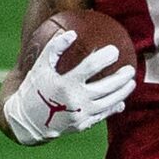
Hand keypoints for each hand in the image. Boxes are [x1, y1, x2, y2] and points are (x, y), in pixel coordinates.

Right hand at [1, 29, 135, 146]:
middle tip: (130, 69)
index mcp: (64, 84)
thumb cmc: (35, 88)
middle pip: (106, 86)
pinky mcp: (83, 125)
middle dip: (122, 77)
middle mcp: (74, 100)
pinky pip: (103, 115)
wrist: (26, 120)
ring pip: (109, 102)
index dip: (105, 57)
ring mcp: (80, 114)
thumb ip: (55, 49)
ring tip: (131, 82)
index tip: (114, 50)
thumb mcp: (40, 67)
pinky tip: (121, 101)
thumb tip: (72, 33)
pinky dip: (114, 107)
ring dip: (124, 91)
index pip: (90, 67)